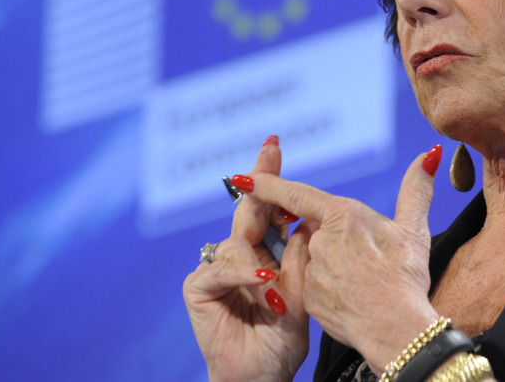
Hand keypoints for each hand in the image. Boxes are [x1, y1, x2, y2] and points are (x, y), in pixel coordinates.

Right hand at [183, 138, 309, 381]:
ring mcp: (216, 268)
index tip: (275, 145)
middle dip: (259, 178)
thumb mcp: (302, 291)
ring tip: (279, 293)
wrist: (263, 375)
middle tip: (271, 148)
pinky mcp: (197, 287)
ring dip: (263, 265)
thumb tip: (307, 219)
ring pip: (240, 243)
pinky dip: (244, 277)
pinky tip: (262, 283)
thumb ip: (300, 257)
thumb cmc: (282, 337)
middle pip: (249, 210)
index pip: (270, 209)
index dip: (272, 179)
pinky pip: (222, 269)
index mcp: (266, 251)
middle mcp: (240, 255)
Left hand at [252, 144, 443, 374]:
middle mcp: (320, 240)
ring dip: (332, 265)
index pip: (295, 195)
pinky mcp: (307, 297)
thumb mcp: (415, 230)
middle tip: (362, 260)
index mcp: (342, 216)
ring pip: (314, 259)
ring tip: (361, 281)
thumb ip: (416, 189)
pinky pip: (312, 286)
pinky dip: (328, 288)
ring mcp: (311, 270)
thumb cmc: (407, 279)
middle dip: (333, 241)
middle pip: (313, 231)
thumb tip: (430, 154)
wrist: (398, 331)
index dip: (267, 185)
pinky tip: (350, 297)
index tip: (242, 178)